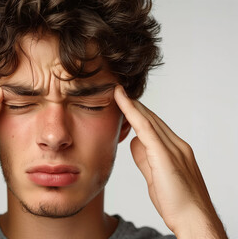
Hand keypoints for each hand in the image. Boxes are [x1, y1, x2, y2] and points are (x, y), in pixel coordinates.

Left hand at [114, 85, 226, 238]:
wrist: (194, 219)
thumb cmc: (176, 202)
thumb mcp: (155, 176)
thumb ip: (144, 158)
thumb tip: (134, 142)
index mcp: (176, 150)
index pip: (154, 126)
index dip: (139, 113)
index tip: (125, 103)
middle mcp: (177, 145)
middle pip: (152, 119)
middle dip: (135, 105)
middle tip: (119, 92)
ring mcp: (173, 148)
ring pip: (149, 119)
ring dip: (132, 105)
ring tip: (118, 93)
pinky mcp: (165, 154)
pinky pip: (146, 128)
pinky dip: (132, 112)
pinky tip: (121, 101)